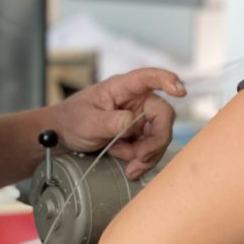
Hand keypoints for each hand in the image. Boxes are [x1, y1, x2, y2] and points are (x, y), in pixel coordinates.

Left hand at [55, 67, 185, 178]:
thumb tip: (133, 122)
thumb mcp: (88, 122)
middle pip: (162, 115)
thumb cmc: (72, 120)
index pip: (147, 77)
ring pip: (159, 135)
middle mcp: (135, 100)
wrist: (63, 137)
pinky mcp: (138, 134)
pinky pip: (151, 148)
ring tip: (128, 166)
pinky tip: (128, 166)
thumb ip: (111, 122)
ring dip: (147, 155)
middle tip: (139, 159)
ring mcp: (139, 118)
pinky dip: (142, 160)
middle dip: (155, 141)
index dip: (167, 80)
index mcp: (121, 88)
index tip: (180, 91)